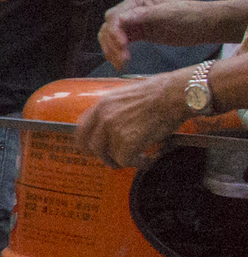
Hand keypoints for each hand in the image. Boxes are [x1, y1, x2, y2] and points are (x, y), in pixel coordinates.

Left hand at [72, 73, 190, 166]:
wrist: (174, 94)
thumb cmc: (159, 94)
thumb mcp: (127, 96)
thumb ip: (115, 110)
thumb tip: (114, 127)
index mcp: (102, 104)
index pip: (82, 128)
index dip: (87, 142)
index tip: (92, 150)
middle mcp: (103, 116)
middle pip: (91, 145)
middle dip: (102, 156)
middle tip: (113, 161)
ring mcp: (113, 129)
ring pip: (108, 155)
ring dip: (122, 160)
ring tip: (137, 158)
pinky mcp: (127, 141)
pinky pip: (125, 160)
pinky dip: (135, 163)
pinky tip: (145, 159)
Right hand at [97, 0, 182, 69]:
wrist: (206, 25)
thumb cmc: (190, 15)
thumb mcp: (166, 14)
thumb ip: (142, 15)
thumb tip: (119, 19)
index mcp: (137, 1)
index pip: (115, 17)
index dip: (114, 32)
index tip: (122, 46)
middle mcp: (131, 10)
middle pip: (109, 27)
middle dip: (112, 44)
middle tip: (122, 59)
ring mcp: (134, 22)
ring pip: (111, 36)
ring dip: (112, 50)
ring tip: (121, 64)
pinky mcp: (138, 34)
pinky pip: (120, 43)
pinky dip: (117, 52)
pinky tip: (122, 61)